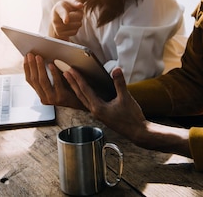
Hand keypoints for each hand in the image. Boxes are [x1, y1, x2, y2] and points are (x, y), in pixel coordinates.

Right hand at [23, 53, 84, 108]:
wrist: (81, 104)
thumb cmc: (69, 93)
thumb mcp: (54, 88)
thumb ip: (47, 80)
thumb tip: (39, 64)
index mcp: (41, 95)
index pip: (30, 81)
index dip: (26, 69)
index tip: (25, 58)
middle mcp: (45, 98)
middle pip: (35, 80)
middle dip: (31, 66)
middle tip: (30, 55)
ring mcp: (53, 98)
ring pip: (43, 81)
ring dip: (39, 68)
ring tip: (38, 58)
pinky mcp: (61, 97)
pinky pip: (56, 82)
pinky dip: (53, 73)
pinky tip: (51, 65)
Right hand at [51, 0, 83, 40]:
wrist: (56, 17)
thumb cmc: (64, 7)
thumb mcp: (68, 2)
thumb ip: (75, 2)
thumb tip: (80, 5)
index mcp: (58, 8)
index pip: (63, 13)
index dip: (65, 17)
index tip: (66, 21)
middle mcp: (56, 19)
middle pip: (78, 17)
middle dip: (80, 14)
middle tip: (74, 12)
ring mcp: (57, 28)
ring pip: (78, 24)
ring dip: (79, 21)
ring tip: (72, 18)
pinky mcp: (60, 34)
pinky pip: (75, 32)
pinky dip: (76, 28)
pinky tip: (70, 24)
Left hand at [64, 67, 191, 156]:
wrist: (137, 132)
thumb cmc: (132, 118)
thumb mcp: (126, 98)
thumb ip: (119, 83)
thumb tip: (116, 70)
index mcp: (98, 108)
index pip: (85, 90)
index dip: (77, 79)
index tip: (71, 70)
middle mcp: (95, 112)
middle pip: (80, 95)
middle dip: (72, 83)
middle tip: (65, 73)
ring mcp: (98, 114)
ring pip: (84, 100)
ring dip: (77, 89)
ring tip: (72, 81)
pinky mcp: (102, 115)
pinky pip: (90, 103)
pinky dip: (85, 95)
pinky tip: (86, 92)